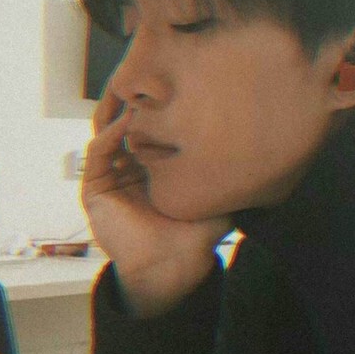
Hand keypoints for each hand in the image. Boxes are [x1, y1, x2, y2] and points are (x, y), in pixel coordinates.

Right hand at [82, 82, 231, 315]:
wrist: (175, 267)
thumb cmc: (197, 232)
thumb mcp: (217, 191)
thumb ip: (230, 168)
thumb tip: (258, 143)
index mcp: (160, 167)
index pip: (158, 130)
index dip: (168, 111)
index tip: (183, 91)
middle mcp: (136, 168)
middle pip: (134, 127)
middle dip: (143, 106)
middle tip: (157, 86)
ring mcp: (114, 178)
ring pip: (112, 135)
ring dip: (124, 115)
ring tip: (140, 98)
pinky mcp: (96, 190)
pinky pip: (97, 154)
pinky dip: (108, 135)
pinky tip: (127, 123)